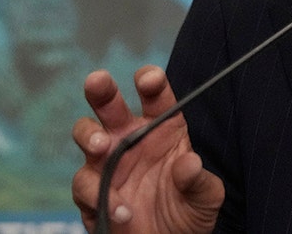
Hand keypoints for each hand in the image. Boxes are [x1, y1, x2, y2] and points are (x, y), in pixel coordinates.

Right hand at [72, 66, 224, 233]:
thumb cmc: (188, 213)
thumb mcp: (205, 198)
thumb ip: (198, 181)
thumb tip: (190, 164)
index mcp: (162, 129)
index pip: (155, 97)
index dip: (150, 82)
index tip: (149, 79)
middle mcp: (130, 139)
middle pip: (110, 106)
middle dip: (101, 90)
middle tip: (97, 81)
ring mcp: (108, 165)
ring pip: (87, 136)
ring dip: (91, 137)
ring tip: (102, 146)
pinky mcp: (92, 193)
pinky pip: (86, 185)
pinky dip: (99, 194)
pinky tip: (122, 210)